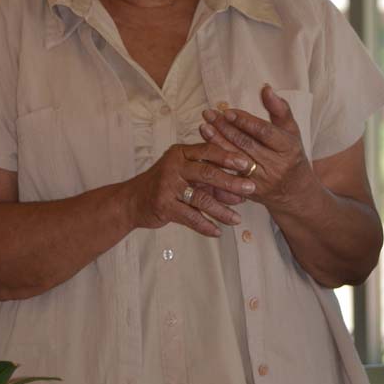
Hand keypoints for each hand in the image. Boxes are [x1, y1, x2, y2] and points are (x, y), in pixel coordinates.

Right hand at [128, 141, 256, 236]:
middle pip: (207, 173)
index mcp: (181, 153)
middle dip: (231, 182)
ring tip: (237, 219)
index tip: (247, 163)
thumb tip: (239, 194)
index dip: (228, 157)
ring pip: (200, 198)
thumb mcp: (186, 176)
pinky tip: (217, 232)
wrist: (133, 201)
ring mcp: (167, 185)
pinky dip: (204, 225)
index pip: (208, 151)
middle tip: (250, 189)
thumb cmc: (165, 185)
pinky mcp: (163, 205)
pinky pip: (189, 217)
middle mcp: (173, 166)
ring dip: (221, 210)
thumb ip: (210, 181)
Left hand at [199, 84, 313, 210]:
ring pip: (235, 159)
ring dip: (217, 142)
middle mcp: (276, 165)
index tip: (227, 111)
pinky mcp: (249, 191)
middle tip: (209, 114)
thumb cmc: (292, 154)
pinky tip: (204, 149)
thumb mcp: (292, 131)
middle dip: (225, 128)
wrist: (295, 192)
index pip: (264, 132)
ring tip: (204, 126)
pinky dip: (216, 162)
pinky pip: (229, 175)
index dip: (245, 121)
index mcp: (288, 148)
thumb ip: (279, 109)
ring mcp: (262, 181)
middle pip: (246, 144)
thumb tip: (266, 87)